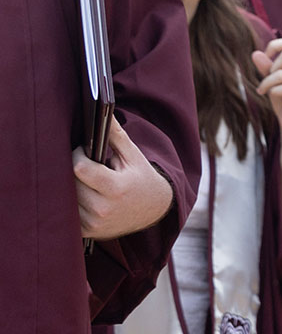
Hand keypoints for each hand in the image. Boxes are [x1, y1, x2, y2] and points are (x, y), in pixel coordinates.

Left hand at [73, 116, 174, 239]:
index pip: (80, 168)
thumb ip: (115, 135)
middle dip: (74, 170)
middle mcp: (103, 209)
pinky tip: (83, 194)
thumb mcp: (133, 156)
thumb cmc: (142, 178)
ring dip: (70, 186)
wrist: (153, 209)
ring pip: (66, 198)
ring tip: (85, 178)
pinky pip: (67, 213)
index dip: (77, 155)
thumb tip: (104, 112)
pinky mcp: (87, 232)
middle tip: (84, 164)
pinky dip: (71, 202)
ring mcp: (94, 223)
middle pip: (70, 183)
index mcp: (116, 188)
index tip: (84, 151)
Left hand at [253, 37, 281, 143]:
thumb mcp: (271, 80)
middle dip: (270, 68)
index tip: (265, 57)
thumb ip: (265, 67)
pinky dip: (272, 91)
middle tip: (265, 80)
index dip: (274, 45)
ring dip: (267, 82)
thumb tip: (255, 53)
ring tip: (262, 89)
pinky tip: (268, 95)